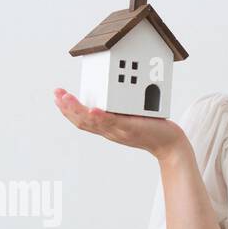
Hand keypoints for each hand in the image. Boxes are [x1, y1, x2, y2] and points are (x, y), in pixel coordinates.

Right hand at [53, 88, 186, 159]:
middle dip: (67, 108)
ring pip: (93, 122)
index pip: (82, 120)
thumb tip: (116, 84)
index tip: (58, 96)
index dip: (68, 109)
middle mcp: (110, 131)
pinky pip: (114, 123)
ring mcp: (120, 130)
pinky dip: (102, 117)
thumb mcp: (132, 116)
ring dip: (78, 110)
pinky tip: (94, 109)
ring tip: (66, 98)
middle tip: (56, 94)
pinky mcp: (132, 129)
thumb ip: (121, 106)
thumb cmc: (152, 128)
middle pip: (82, 122)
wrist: (170, 145)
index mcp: (107, 127)